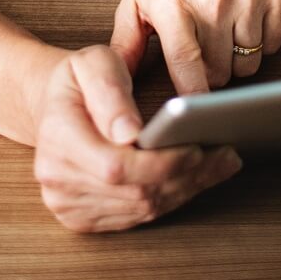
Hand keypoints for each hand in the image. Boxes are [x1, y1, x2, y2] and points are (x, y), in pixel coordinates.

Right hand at [31, 45, 241, 231]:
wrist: (53, 105)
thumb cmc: (78, 79)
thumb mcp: (93, 63)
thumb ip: (110, 91)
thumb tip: (129, 132)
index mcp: (57, 137)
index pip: (117, 166)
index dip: (162, 163)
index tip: (197, 148)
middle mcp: (56, 178)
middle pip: (134, 192)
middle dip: (187, 175)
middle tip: (226, 154)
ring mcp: (67, 203)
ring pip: (140, 208)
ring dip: (186, 189)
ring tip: (221, 164)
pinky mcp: (81, 217)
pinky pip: (135, 216)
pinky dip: (171, 198)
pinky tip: (196, 178)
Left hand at [110, 0, 280, 92]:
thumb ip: (126, 41)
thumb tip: (115, 82)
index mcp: (172, 0)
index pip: (186, 64)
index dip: (192, 95)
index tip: (192, 108)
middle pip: (221, 71)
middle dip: (212, 71)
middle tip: (205, 50)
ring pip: (249, 63)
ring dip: (237, 58)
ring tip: (224, 33)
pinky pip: (273, 44)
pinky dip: (262, 42)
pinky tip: (246, 21)